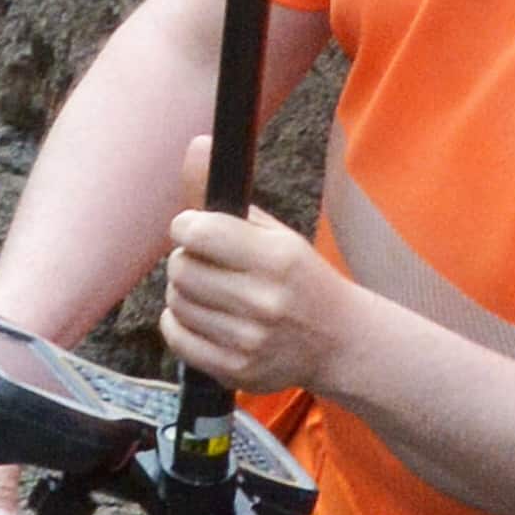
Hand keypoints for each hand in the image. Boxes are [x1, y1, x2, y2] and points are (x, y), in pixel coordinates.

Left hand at [161, 136, 350, 397]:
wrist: (337, 341)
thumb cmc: (298, 279)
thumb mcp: (273, 233)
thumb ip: (225, 197)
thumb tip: (195, 145)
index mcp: (277, 258)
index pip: (199, 232)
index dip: (188, 227)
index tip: (195, 230)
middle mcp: (264, 301)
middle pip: (182, 269)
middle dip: (187, 261)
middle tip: (207, 265)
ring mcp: (249, 340)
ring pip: (177, 303)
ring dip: (184, 293)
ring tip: (209, 292)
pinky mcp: (236, 369)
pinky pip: (178, 338)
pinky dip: (179, 324)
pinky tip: (201, 317)